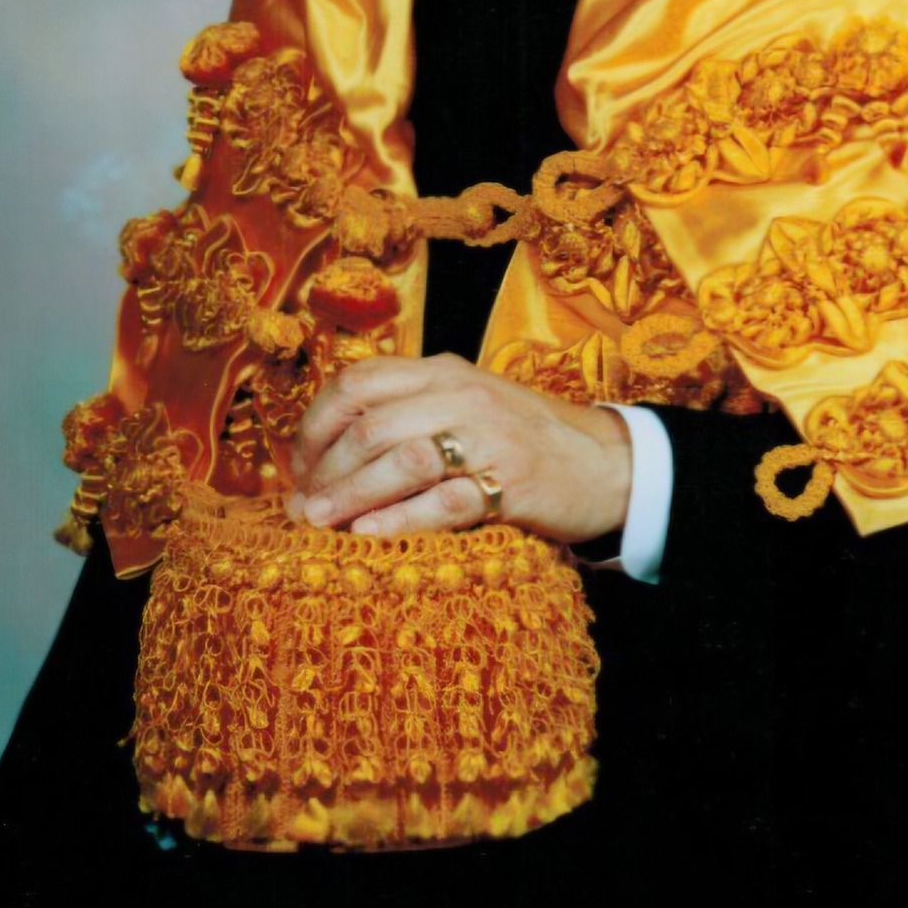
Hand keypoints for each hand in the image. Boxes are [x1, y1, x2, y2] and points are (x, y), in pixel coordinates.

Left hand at [284, 352, 631, 544]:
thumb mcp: (466, 402)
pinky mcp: (510, 481)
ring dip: (350, 496)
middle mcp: (460, 393)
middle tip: (302, 508)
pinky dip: (399, 521)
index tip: (298, 465)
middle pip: (369, 426)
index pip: (357, 382)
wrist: (608, 462)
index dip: (316, 424)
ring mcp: (487, 435)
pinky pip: (443, 502)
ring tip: (320, 524)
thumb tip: (330, 448)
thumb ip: (412, 409)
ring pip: (399, 460)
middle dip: (325, 471)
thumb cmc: (524, 438)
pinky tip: (369, 537)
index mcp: (442, 369)